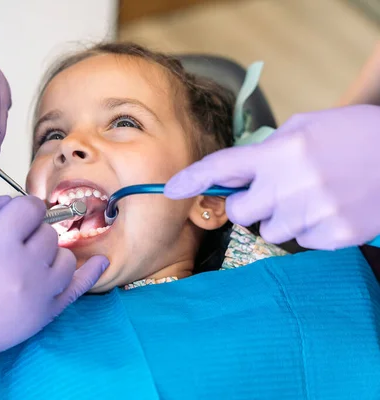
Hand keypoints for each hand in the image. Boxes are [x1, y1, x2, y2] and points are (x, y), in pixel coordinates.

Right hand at [0, 193, 108, 366]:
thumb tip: (8, 202)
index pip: (30, 208)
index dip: (20, 208)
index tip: (13, 217)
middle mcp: (24, 269)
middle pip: (47, 232)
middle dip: (31, 231)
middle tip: (9, 244)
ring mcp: (40, 294)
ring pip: (64, 255)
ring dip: (49, 252)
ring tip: (27, 261)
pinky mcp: (46, 313)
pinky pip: (78, 287)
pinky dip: (91, 272)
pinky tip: (100, 262)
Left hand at [164, 105, 379, 249]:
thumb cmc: (352, 135)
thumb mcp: (306, 127)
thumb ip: (266, 150)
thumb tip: (234, 173)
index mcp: (282, 151)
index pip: (222, 167)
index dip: (192, 179)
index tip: (170, 189)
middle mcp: (292, 183)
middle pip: (241, 212)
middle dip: (249, 203)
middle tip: (272, 191)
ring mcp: (314, 212)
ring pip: (269, 230)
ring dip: (280, 217)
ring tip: (310, 197)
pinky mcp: (335, 235)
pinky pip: (300, 242)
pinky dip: (308, 229)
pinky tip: (328, 209)